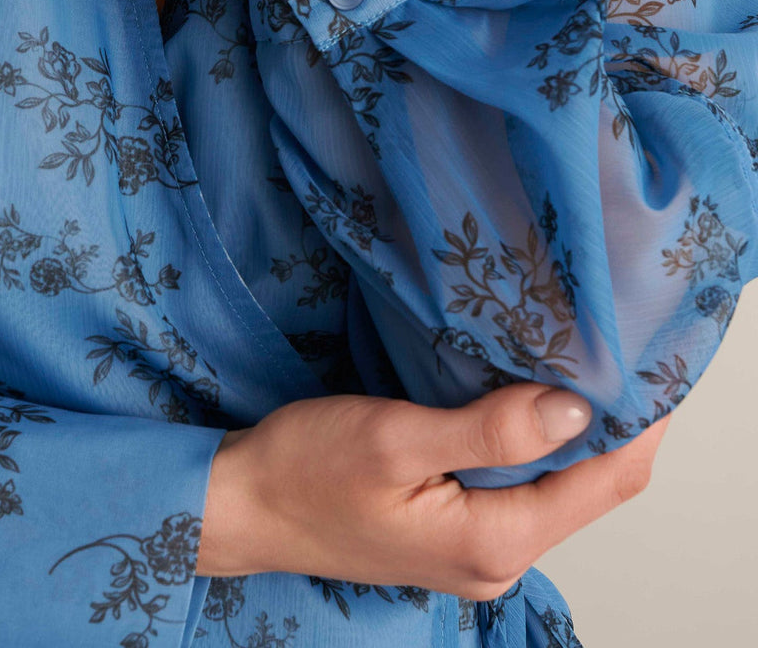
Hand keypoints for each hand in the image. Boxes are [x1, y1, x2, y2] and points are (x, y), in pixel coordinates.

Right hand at [196, 384, 671, 600]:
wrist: (244, 506)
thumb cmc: (305, 470)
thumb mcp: (396, 438)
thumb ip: (489, 429)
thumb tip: (574, 410)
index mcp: (493, 541)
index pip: (605, 482)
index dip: (640, 420)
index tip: (652, 355)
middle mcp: (497, 557)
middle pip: (590, 487)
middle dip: (614, 420)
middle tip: (616, 339)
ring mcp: (476, 548)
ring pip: (556, 484)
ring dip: (574, 427)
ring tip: (578, 353)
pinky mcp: (454, 529)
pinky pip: (519, 485)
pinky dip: (534, 440)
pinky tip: (527, 393)